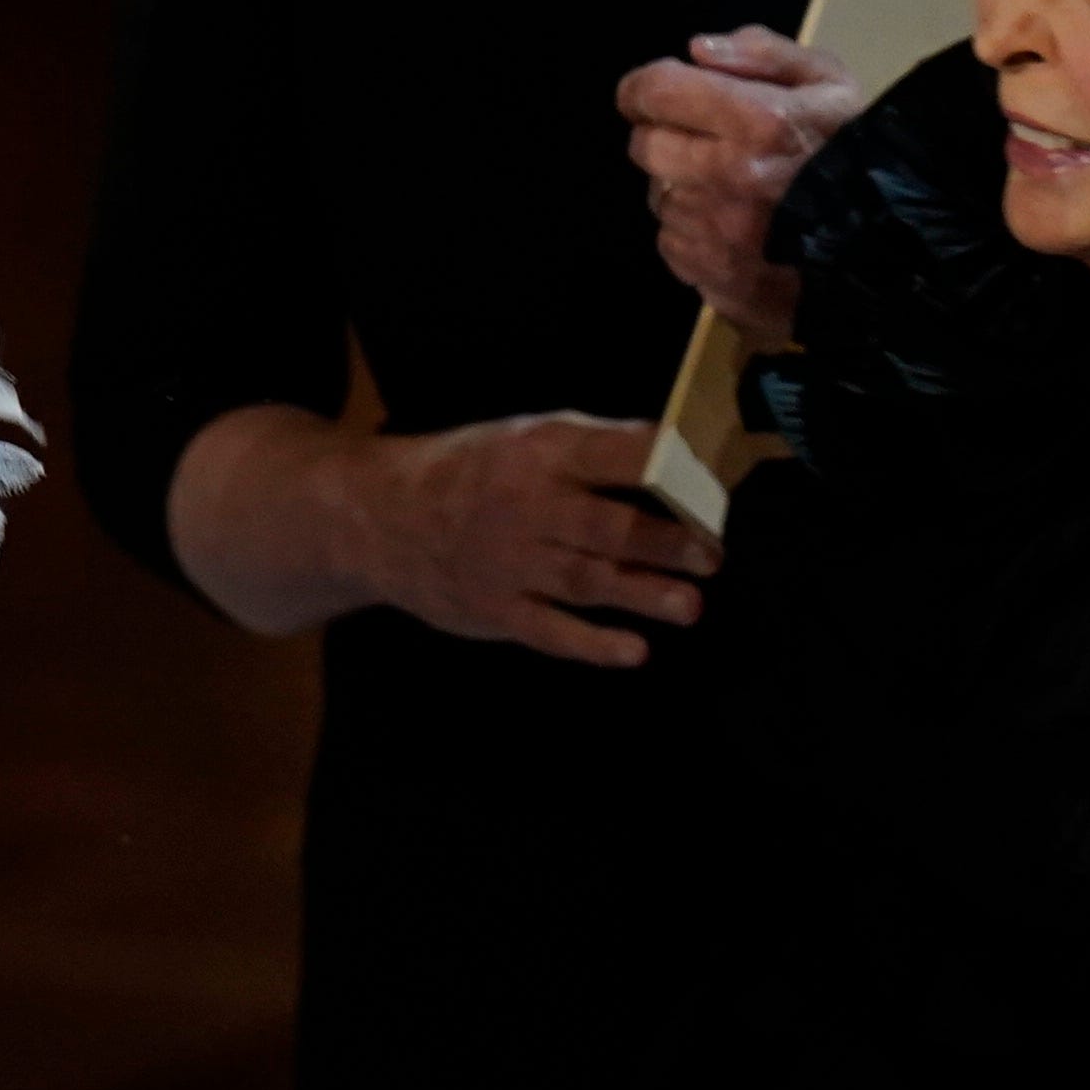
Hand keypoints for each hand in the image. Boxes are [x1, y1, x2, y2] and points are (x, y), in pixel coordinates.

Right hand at [347, 412, 716, 670]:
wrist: (380, 517)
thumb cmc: (472, 472)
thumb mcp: (525, 437)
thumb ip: (594, 449)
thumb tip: (678, 461)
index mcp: (538, 453)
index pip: (612, 455)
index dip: (664, 469)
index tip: (709, 487)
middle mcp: (524, 507)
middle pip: (605, 527)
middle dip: (662, 542)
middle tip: (710, 555)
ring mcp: (506, 563)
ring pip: (585, 580)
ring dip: (641, 594)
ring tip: (690, 606)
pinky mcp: (492, 609)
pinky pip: (548, 630)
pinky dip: (591, 643)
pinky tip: (633, 651)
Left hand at [618, 27, 861, 339]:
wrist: (885, 251)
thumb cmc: (855, 157)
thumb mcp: (832, 85)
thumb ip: (765, 54)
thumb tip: (697, 50)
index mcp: (757, 120)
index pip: (656, 91)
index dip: (643, 88)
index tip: (651, 93)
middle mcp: (726, 175)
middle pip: (644, 144)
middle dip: (664, 135)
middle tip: (703, 141)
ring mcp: (713, 229)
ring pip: (659, 195)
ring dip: (682, 186)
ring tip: (732, 190)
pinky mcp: (706, 271)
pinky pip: (671, 240)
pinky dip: (693, 230)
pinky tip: (734, 227)